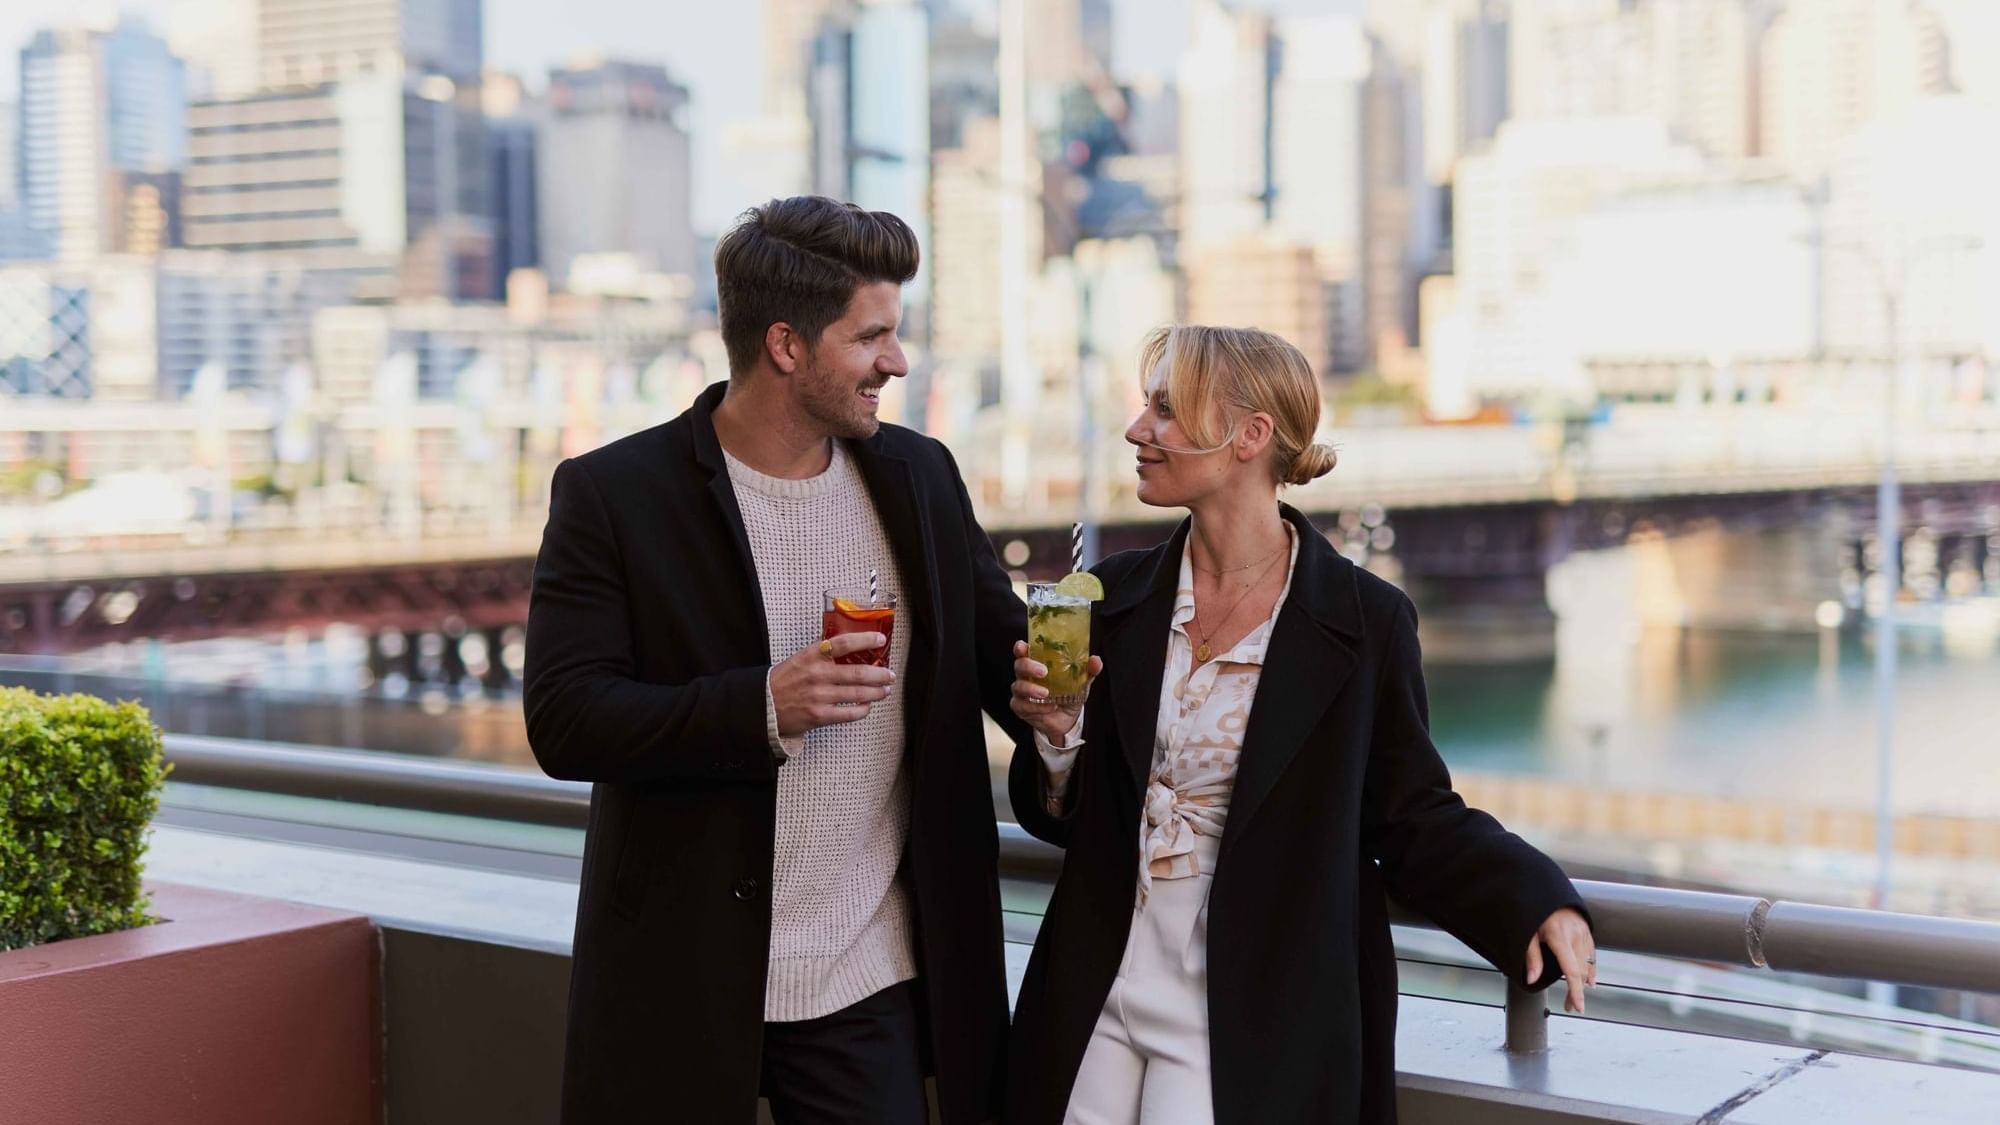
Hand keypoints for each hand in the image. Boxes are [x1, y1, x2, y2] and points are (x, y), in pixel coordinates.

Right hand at [771, 633, 894, 737]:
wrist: (764, 704)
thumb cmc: (784, 680)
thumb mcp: (801, 658)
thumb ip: (823, 652)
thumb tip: (851, 645)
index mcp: (812, 656)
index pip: (844, 643)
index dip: (865, 640)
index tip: (880, 639)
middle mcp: (817, 674)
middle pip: (858, 672)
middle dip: (880, 674)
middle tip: (890, 674)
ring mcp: (819, 696)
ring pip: (858, 694)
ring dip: (877, 692)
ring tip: (885, 690)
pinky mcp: (819, 716)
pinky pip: (849, 714)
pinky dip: (862, 709)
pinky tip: (867, 706)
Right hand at [1008, 640, 1100, 741]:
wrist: (1068, 720)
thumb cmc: (1070, 695)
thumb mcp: (1081, 682)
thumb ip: (1088, 670)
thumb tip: (1095, 660)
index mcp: (1038, 663)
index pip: (1024, 651)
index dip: (1021, 648)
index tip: (1023, 647)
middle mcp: (1027, 676)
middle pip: (1019, 666)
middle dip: (1029, 666)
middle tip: (1043, 671)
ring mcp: (1022, 692)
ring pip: (1018, 686)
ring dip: (1031, 689)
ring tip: (1046, 693)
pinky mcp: (1021, 707)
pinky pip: (1022, 705)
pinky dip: (1035, 707)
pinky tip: (1048, 707)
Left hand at [1525, 907, 1595, 1013]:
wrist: (1542, 887)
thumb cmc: (1532, 909)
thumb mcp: (1526, 932)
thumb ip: (1531, 957)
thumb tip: (1532, 980)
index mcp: (1559, 936)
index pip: (1571, 971)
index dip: (1575, 991)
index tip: (1578, 1006)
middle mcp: (1575, 934)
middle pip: (1581, 971)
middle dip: (1576, 991)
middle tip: (1568, 1005)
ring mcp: (1583, 931)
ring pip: (1588, 963)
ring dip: (1583, 982)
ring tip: (1575, 996)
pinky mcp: (1586, 929)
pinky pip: (1592, 953)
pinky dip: (1591, 968)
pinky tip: (1590, 980)